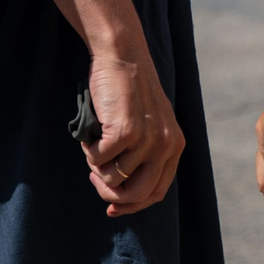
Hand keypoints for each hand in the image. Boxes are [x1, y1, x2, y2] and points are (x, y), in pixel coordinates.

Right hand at [81, 48, 187, 216]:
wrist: (123, 57)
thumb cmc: (129, 92)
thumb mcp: (148, 125)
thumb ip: (143, 156)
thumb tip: (119, 198)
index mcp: (174, 146)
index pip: (155, 193)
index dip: (131, 205)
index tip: (111, 207)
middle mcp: (166, 145)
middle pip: (136, 195)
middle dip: (110, 194)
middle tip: (94, 177)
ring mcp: (147, 139)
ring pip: (112, 178)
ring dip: (96, 165)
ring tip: (95, 141)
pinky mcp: (126, 132)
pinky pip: (98, 160)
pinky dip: (89, 150)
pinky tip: (92, 132)